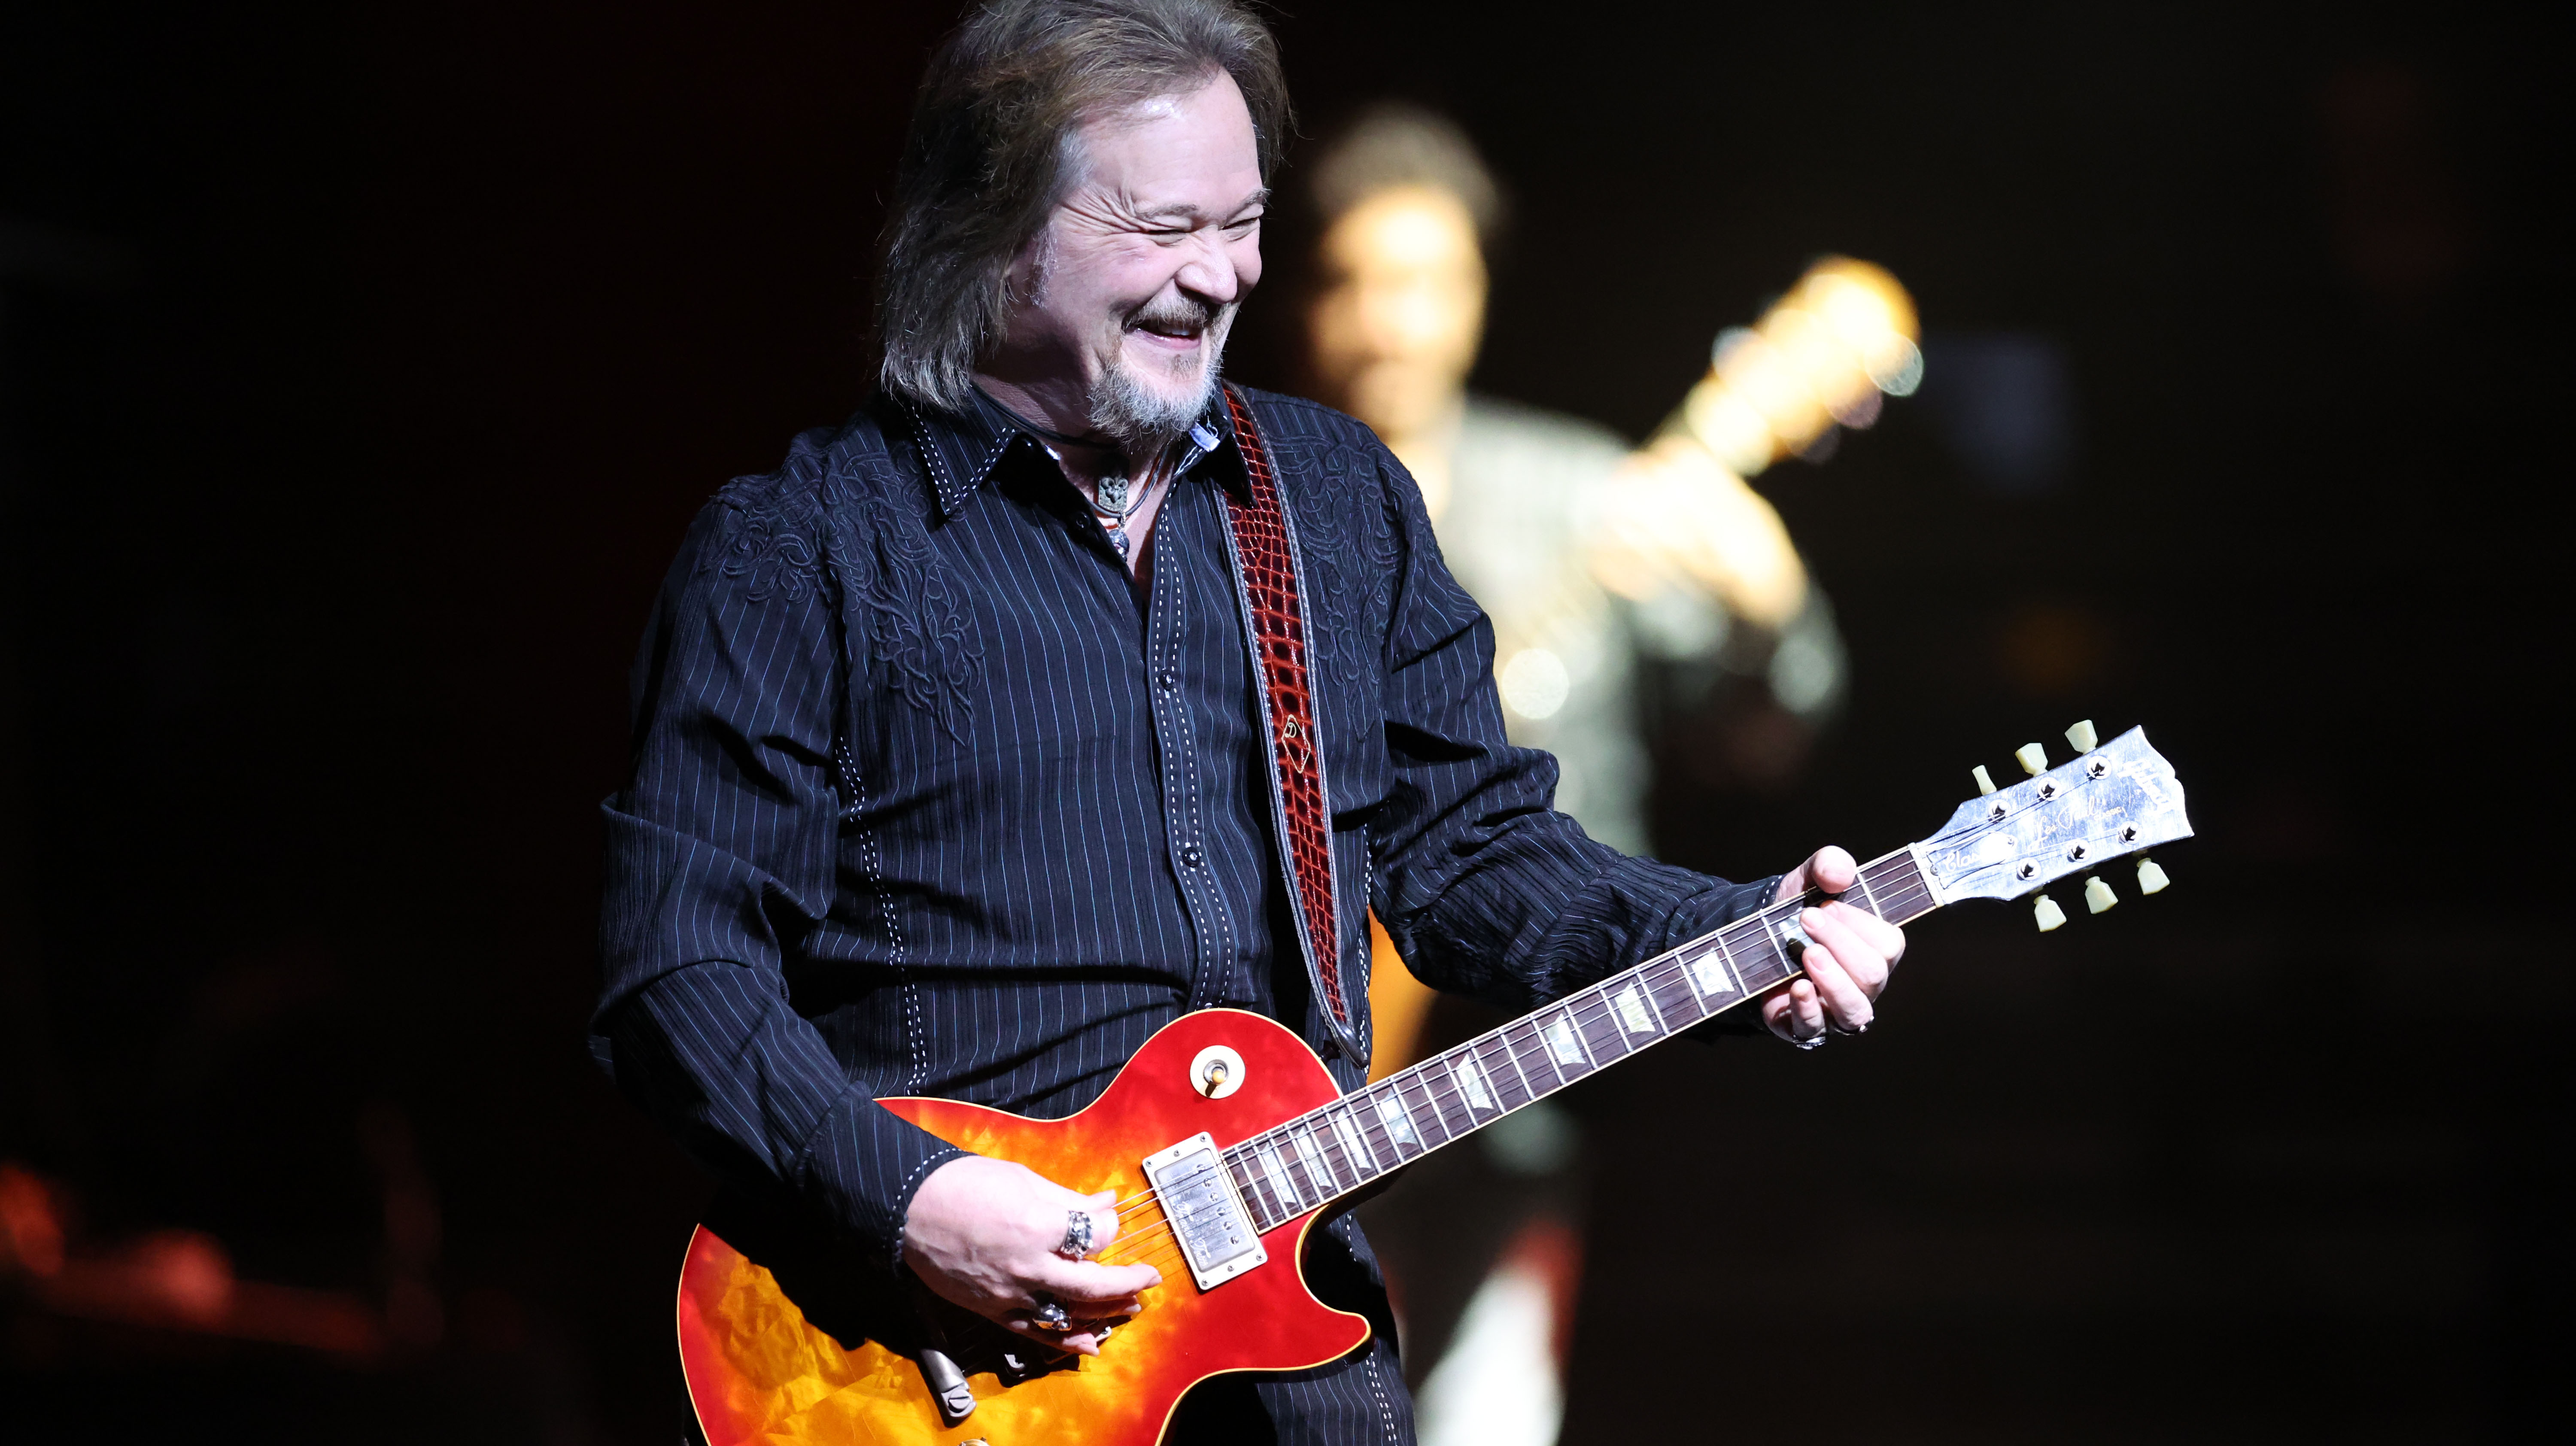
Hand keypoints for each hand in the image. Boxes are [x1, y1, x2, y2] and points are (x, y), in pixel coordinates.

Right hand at [901, 1155, 1161, 1356]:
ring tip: (1130, 1308)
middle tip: (1148, 1278)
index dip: (1110, 1228)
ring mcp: (1010, 1293)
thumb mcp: (1023, 1179)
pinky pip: (1037, 1332)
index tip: (1111, 1220)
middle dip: (1127, 1281)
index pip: (1095, 1235)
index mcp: (1038, 1226)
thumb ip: (1069, 1198)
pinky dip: (1066, 1340)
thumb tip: (1107, 1202)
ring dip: (1105, 1312)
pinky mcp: (993, 1310)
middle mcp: (1029, 1266)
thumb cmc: (962, 1185)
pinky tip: (1090, 1343)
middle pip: (1093, 1282)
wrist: (909, 1208)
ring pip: (1070, 1312)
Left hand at [1759, 846, 1905, 1046]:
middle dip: (1840, 944)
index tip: (1826, 904)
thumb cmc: (1796, 911)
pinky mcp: (1805, 1027)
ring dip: (1833, 980)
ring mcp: (1836, 1010)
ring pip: (1854, 1009)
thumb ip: (1829, 865)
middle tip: (1806, 919)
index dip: (1859, 925)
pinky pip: (1816, 1029)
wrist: (1754, 939)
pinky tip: (1797, 988)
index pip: (1888, 945)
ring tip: (1808, 953)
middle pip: (1872, 975)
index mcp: (1875, 951)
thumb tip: (1839, 874)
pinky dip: (1808, 1009)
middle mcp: (1863, 986)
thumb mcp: (1810, 880)